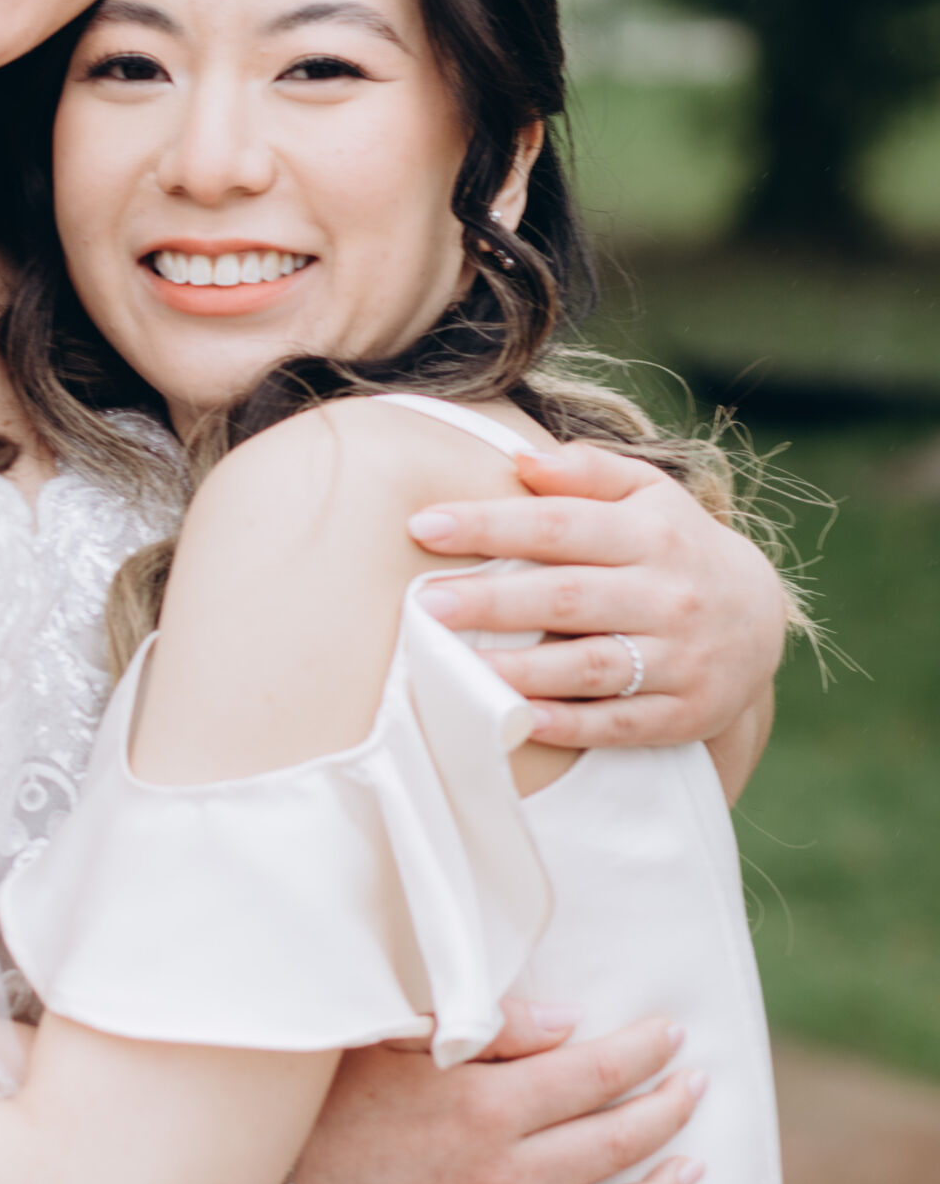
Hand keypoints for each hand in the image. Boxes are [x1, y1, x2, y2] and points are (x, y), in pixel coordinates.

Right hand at [290, 1001, 705, 1183]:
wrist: (250, 1176)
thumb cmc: (318, 1091)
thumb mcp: (393, 1033)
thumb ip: (490, 1026)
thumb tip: (573, 1024)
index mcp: (484, 1103)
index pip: (596, 1073)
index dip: (645, 1051)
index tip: (673, 1034)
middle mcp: (499, 1174)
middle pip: (615, 1142)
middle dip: (668, 1109)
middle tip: (696, 1087)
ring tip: (694, 1168)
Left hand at [409, 441, 786, 747]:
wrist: (759, 620)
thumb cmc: (675, 547)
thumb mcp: (650, 495)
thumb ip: (588, 472)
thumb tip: (522, 458)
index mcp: (651, 535)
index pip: (561, 525)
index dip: (491, 524)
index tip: (424, 526)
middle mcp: (668, 595)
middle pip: (569, 596)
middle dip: (494, 601)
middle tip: (427, 602)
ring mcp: (679, 658)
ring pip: (593, 665)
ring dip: (524, 669)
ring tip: (459, 668)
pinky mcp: (683, 713)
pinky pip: (620, 723)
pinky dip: (570, 725)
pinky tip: (517, 721)